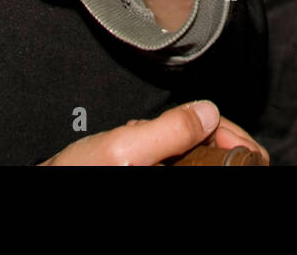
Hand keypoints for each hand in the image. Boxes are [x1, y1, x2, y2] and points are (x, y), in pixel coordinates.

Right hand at [41, 100, 269, 165]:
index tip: (212, 121)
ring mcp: (173, 179)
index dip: (233, 136)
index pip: (245, 161)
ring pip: (197, 155)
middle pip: (223, 155)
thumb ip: (171, 128)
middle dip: (195, 131)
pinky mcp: (158, 174)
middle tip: (164, 125)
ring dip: (172, 136)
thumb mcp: (124, 147)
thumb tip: (208, 111)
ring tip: (139, 134)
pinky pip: (177, 158)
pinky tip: (135, 141)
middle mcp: (185, 183)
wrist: (51, 182)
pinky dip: (160, 145)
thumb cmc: (80, 176)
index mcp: (188, 184)